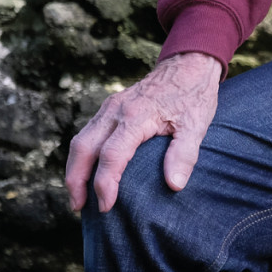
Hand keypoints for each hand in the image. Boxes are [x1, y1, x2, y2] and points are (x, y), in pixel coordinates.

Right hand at [65, 51, 222, 213]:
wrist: (188, 63)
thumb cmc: (193, 95)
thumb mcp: (197, 125)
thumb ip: (184, 154)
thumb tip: (174, 185)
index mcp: (136, 116)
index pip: (111, 155)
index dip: (105, 183)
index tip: (106, 206)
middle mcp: (116, 111)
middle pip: (83, 148)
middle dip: (76, 180)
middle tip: (79, 207)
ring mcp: (109, 107)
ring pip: (80, 140)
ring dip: (75, 169)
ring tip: (78, 197)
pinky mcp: (109, 108)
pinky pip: (87, 133)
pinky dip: (82, 156)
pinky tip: (87, 172)